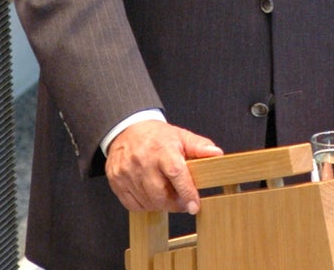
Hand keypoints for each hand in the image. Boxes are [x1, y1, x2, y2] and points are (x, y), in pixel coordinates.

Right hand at [105, 119, 222, 213]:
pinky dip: (144, 205)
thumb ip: (200, 147)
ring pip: (147, 202)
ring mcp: (126, 171)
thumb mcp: (180, 136)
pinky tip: (150, 194)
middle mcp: (142, 160)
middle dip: (174, 203)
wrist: (127, 129)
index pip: (175, 174)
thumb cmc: (157, 136)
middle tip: (182, 200)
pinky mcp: (116, 180)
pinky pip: (133, 205)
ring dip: (160, 204)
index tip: (194, 205)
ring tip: (166, 193)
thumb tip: (217, 154)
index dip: (186, 192)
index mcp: (161, 148)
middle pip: (160, 194)